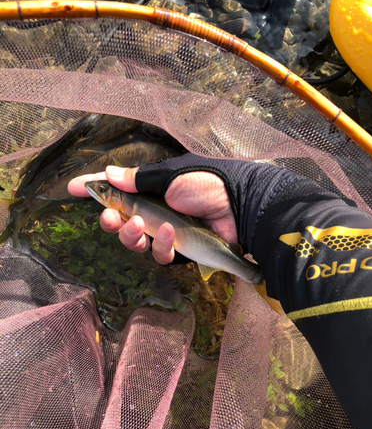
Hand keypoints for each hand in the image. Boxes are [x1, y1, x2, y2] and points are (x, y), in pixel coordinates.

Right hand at [68, 165, 236, 264]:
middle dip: (109, 221)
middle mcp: (155, 210)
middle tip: (108, 217)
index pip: (117, 189)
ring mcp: (166, 231)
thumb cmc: (207, 183)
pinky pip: (159, 254)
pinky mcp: (179, 249)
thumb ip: (139, 179)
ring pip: (135, 242)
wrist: (240, 204)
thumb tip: (110, 174)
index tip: (73, 188)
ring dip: (130, 235)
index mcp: (151, 189)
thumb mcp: (170, 175)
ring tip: (138, 225)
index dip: (95, 190)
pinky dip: (161, 245)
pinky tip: (169, 233)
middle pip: (121, 222)